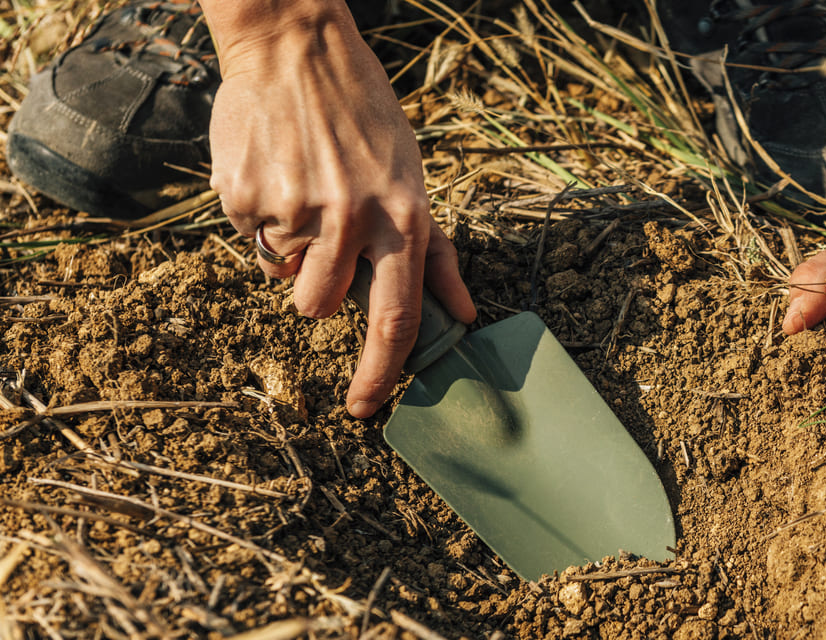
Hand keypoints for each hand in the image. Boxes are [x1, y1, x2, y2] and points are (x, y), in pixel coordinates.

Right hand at [207, 6, 474, 417]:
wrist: (295, 49)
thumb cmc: (365, 119)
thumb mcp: (414, 180)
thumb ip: (436, 254)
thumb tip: (466, 314)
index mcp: (403, 218)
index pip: (397, 319)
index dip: (381, 373)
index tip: (367, 409)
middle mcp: (352, 218)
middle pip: (320, 306)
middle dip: (316, 289)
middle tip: (324, 236)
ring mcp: (295, 207)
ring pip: (282, 276)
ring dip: (288, 252)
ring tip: (302, 195)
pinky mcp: (245, 195)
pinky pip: (248, 236)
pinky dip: (259, 214)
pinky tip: (276, 169)